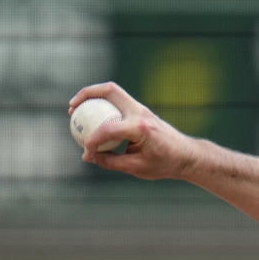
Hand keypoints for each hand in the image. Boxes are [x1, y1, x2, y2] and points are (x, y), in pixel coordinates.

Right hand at [69, 81, 197, 180]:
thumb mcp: (136, 168)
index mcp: (141, 128)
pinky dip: (103, 105)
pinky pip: (118, 102)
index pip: (109, 129)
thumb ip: (110, 161)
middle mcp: (141, 113)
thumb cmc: (165, 163)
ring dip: (93, 95)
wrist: (187, 155)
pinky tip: (92, 117)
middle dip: (87, 95)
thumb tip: (87, 156)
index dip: (92, 140)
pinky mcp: (142, 111)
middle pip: (110, 91)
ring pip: (114, 91)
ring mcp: (142, 109)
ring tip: (76, 108)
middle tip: (72, 108)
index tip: (86, 151)